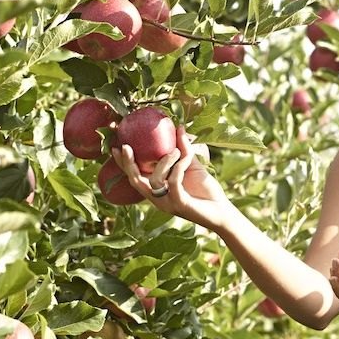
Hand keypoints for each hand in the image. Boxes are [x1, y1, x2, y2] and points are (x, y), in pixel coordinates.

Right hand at [113, 127, 232, 230]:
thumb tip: (179, 127)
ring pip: (154, 180)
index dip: (123, 163)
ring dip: (163, 162)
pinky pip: (173, 183)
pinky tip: (186, 160)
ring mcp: (167, 203)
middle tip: (126, 146)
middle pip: (135, 181)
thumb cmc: (205, 190)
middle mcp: (157, 198)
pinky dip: (178, 168)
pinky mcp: (179, 205)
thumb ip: (183, 149)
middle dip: (128, 163)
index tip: (115, 146)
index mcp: (156, 189)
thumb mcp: (192, 165)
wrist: (223, 211)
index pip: (134, 176)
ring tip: (176, 150)